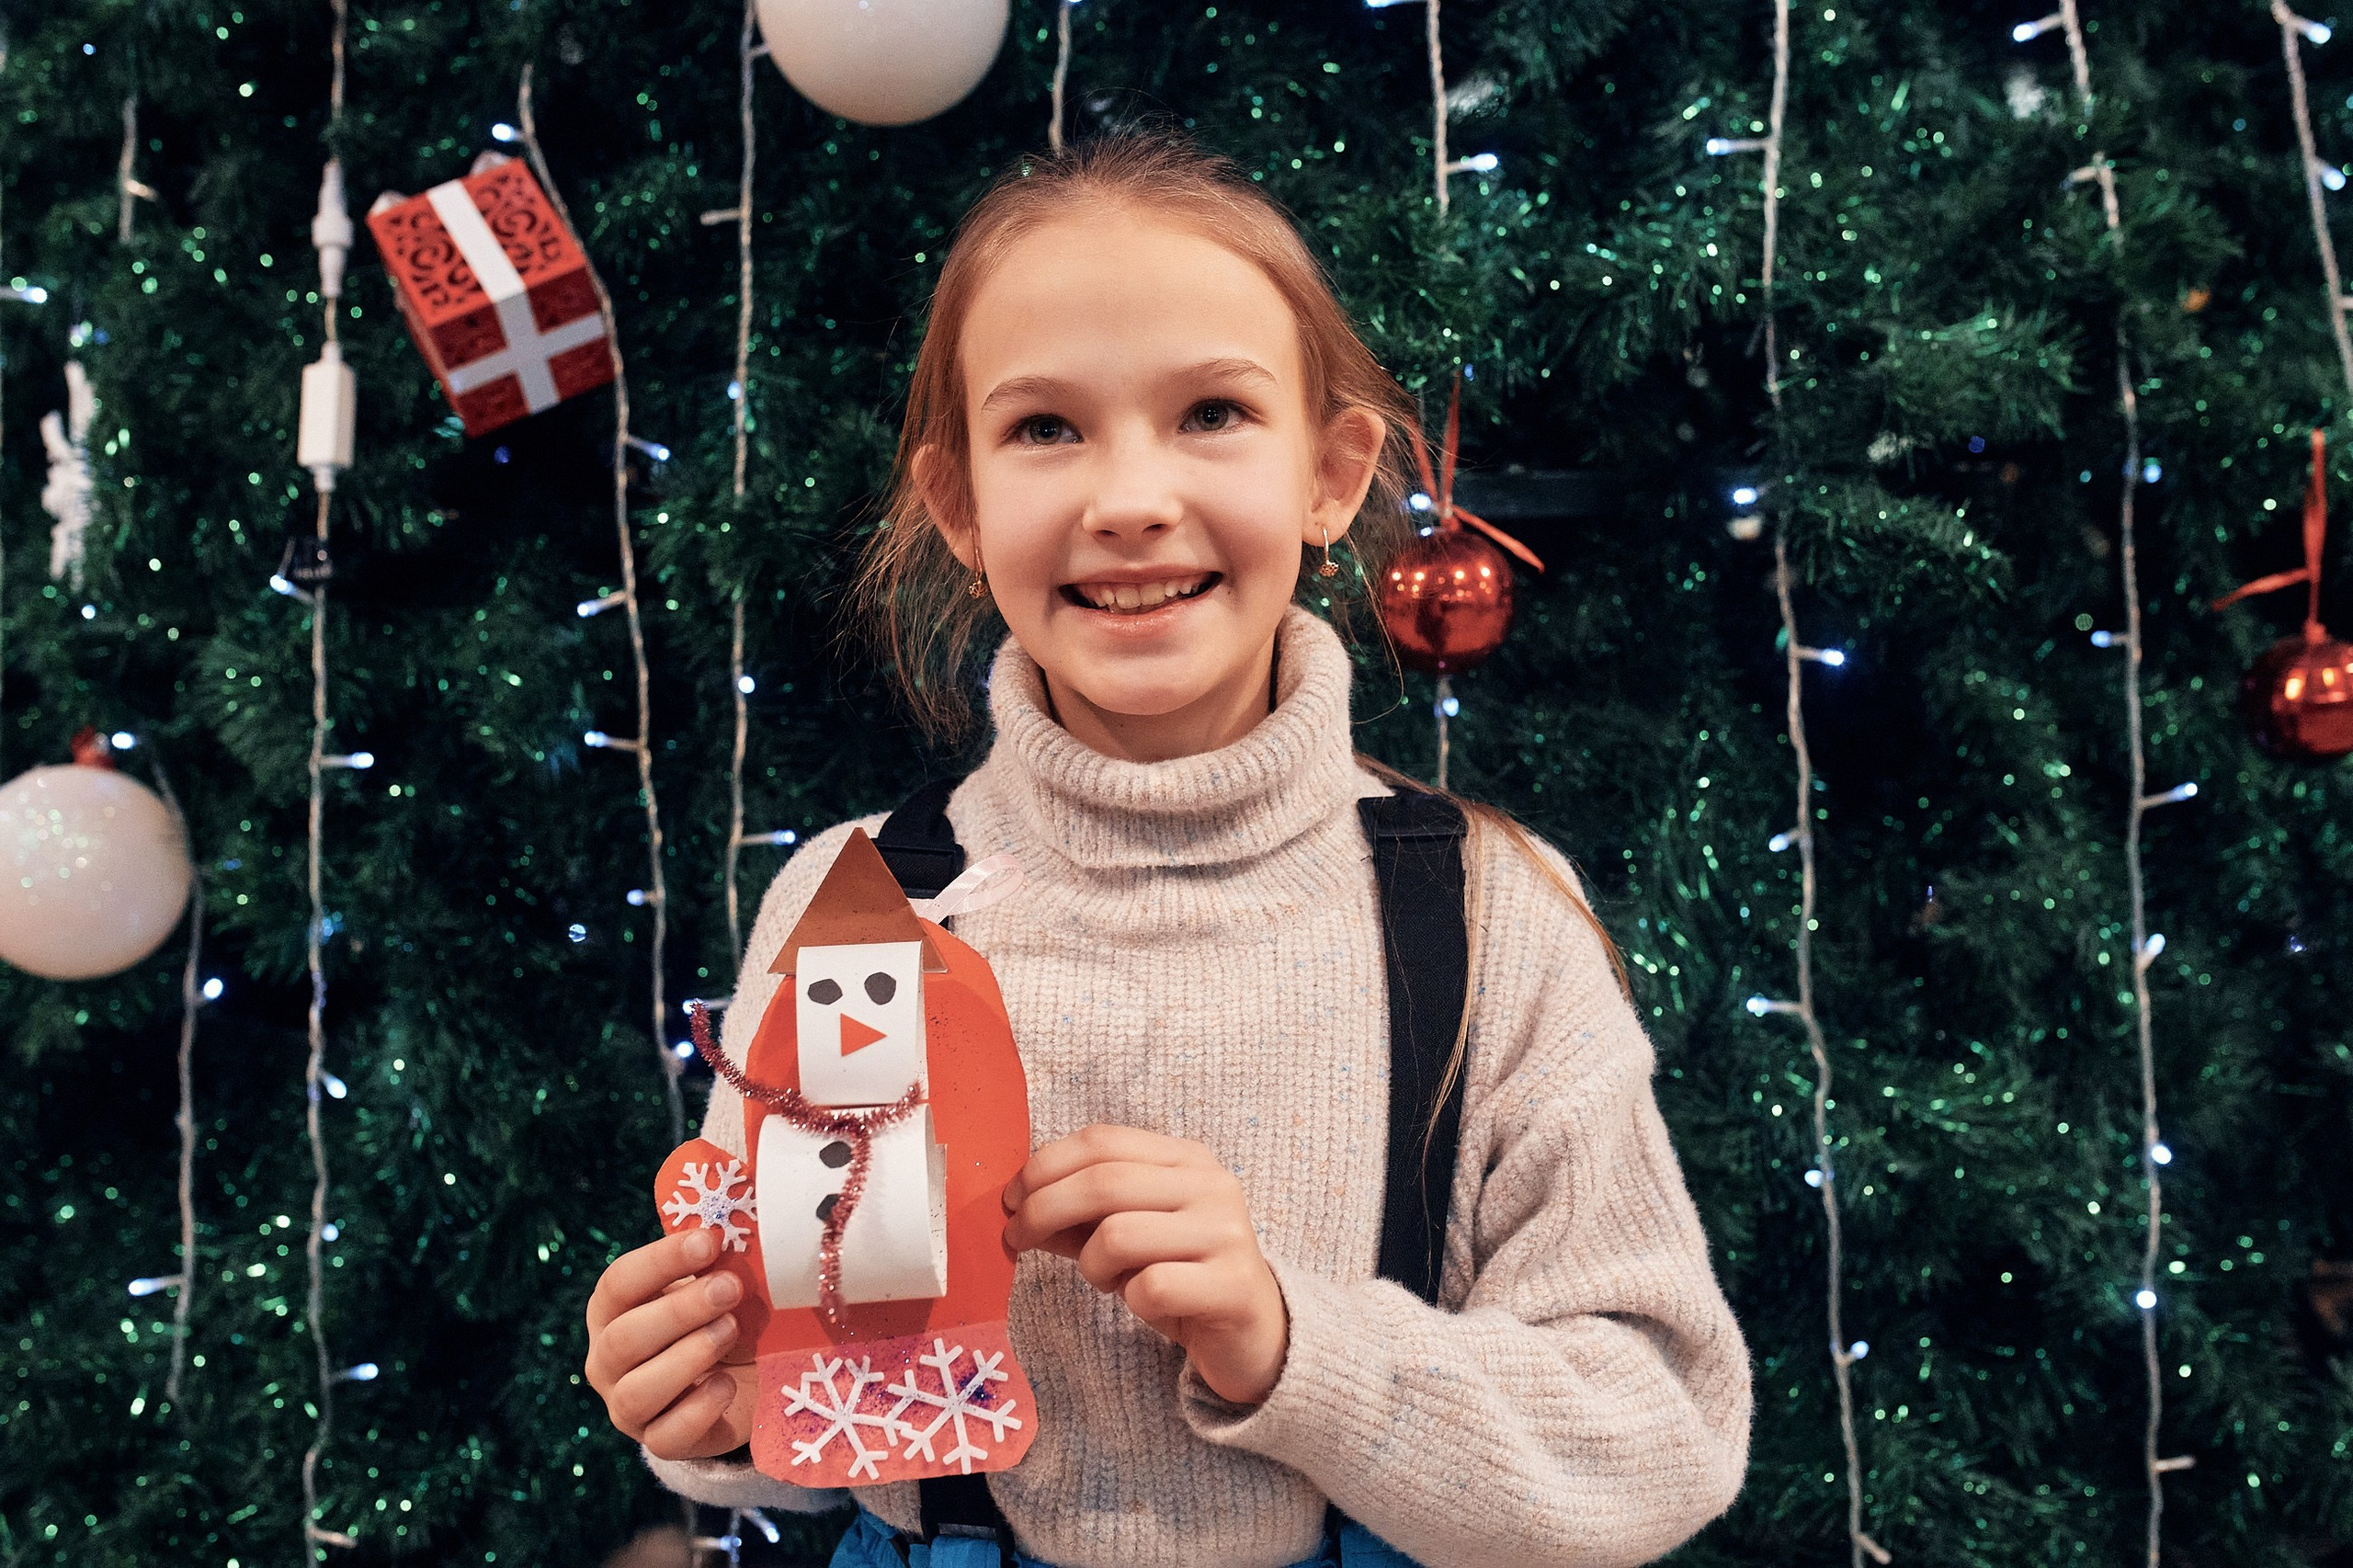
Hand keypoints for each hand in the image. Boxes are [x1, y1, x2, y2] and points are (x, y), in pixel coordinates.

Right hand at [585, 1229, 757, 1459]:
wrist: (738, 1380)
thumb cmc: (718, 1316)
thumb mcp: (714, 1285)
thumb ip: (713, 1261)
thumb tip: (737, 1226)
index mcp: (613, 1311)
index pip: (618, 1283)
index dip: (661, 1261)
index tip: (710, 1241)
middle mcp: (608, 1361)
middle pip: (623, 1338)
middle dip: (680, 1311)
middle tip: (730, 1288)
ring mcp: (628, 1407)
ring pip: (636, 1392)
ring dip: (687, 1357)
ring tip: (731, 1331)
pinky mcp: (659, 1441)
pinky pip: (666, 1436)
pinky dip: (698, 1409)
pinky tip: (727, 1383)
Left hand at [1002, 1125, 1288, 1405]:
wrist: (1255, 1335)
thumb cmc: (1182, 1276)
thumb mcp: (1130, 1237)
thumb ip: (1080, 1217)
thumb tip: (1017, 1206)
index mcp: (1186, 1159)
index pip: (1103, 1141)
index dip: (1045, 1165)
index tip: (1011, 1199)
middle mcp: (1211, 1185)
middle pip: (1104, 1181)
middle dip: (1043, 1210)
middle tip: (1016, 1239)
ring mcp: (1226, 1233)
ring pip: (1119, 1234)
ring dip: (1091, 1265)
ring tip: (1104, 1279)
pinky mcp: (1232, 1285)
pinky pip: (1150, 1286)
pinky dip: (1130, 1298)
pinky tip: (1143, 1302)